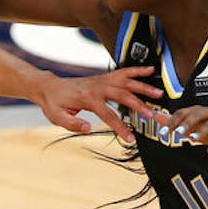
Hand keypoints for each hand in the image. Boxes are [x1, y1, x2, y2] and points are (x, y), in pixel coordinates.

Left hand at [30, 65, 161, 141]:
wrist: (49, 87)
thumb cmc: (53, 103)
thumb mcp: (57, 117)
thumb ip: (72, 123)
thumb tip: (88, 128)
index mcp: (87, 98)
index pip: (108, 114)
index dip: (120, 127)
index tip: (131, 138)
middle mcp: (97, 87)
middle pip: (122, 95)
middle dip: (138, 105)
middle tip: (151, 114)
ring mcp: (101, 80)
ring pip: (126, 81)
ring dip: (142, 86)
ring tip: (158, 93)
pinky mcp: (103, 78)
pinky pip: (122, 72)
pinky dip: (136, 70)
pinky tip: (150, 70)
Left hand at [164, 105, 207, 153]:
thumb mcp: (193, 125)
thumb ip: (174, 121)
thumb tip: (155, 116)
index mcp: (198, 110)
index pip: (183, 112)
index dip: (172, 122)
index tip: (162, 133)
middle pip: (197, 114)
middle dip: (186, 123)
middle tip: (177, 133)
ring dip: (201, 131)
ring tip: (193, 139)